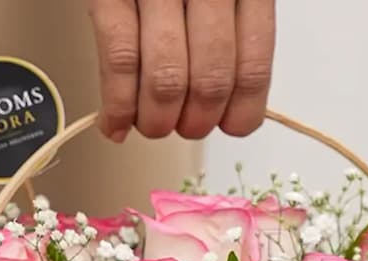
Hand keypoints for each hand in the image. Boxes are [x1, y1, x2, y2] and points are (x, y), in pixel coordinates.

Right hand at [88, 0, 275, 141]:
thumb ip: (231, 26)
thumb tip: (228, 100)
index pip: (252, 66)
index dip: (241, 112)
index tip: (228, 125)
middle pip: (210, 81)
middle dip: (194, 123)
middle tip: (181, 127)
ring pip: (166, 79)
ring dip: (157, 121)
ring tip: (150, 124)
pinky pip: (118, 58)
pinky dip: (116, 105)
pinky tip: (114, 124)